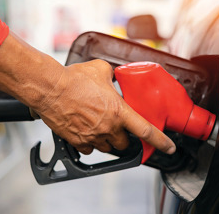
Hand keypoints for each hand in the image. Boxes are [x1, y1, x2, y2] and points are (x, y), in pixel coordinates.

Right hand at [34, 59, 175, 154]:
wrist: (50, 89)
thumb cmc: (74, 79)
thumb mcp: (100, 69)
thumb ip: (111, 75)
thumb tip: (112, 75)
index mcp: (118, 111)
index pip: (146, 130)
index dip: (161, 141)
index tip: (169, 147)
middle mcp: (108, 127)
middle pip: (124, 143)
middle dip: (124, 138)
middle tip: (118, 128)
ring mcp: (92, 136)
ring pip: (107, 148)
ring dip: (107, 140)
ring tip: (99, 127)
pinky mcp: (77, 141)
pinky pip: (89, 149)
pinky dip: (90, 143)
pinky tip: (86, 132)